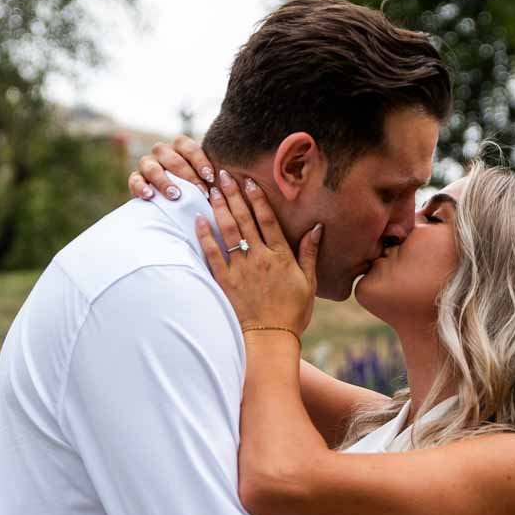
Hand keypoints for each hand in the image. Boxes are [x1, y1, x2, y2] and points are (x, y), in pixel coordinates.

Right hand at [128, 134, 214, 201]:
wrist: (177, 204)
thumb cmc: (198, 189)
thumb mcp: (209, 180)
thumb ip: (217, 175)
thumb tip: (230, 176)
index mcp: (180, 148)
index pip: (187, 145)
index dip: (199, 159)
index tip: (210, 176)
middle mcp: (162, 153)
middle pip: (171, 157)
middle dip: (187, 174)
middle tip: (200, 191)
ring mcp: (147, 165)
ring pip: (151, 166)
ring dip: (164, 180)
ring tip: (175, 195)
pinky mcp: (136, 179)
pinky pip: (134, 180)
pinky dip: (141, 187)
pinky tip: (150, 196)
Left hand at [194, 171, 319, 338]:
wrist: (271, 339)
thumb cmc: (293, 312)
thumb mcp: (308, 282)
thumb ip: (309, 253)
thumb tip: (316, 227)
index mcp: (281, 256)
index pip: (267, 220)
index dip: (257, 199)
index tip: (249, 181)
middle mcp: (260, 258)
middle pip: (245, 220)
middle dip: (234, 195)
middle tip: (223, 175)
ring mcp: (241, 269)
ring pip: (228, 232)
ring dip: (219, 209)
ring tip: (211, 189)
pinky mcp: (226, 282)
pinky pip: (212, 255)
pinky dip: (205, 237)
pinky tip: (198, 220)